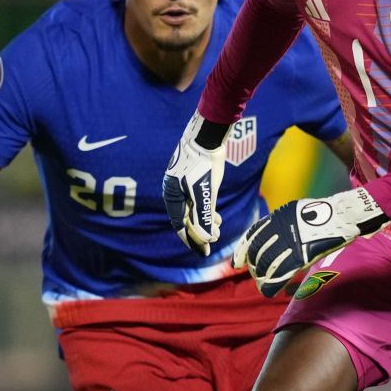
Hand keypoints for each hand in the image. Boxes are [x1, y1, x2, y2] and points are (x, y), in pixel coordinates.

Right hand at [162, 114, 227, 254]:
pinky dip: (207, 212)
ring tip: (218, 229)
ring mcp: (185, 187)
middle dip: (200, 232)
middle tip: (213, 243)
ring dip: (205, 223)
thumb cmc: (203, 164)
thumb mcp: (204, 193)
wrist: (207, 138)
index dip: (192, 240)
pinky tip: (216, 218)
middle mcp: (176, 193)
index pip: (181, 225)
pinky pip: (198, 202)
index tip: (204, 252)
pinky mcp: (196, 181)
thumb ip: (203, 216)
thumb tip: (205, 239)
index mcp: (172, 196)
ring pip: (194, 211)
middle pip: (187, 219)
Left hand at [236, 188, 386, 296]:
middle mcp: (280, 228)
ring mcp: (290, 241)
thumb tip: (274, 240)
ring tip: (264, 285)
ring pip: (267, 264)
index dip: (243, 251)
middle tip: (257, 277)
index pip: (252, 235)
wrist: (344, 215)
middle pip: (258, 252)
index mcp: (278, 217)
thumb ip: (284, 225)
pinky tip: (271, 292)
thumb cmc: (326, 216)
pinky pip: (281, 273)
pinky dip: (273, 285)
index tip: (238, 263)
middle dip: (255, 267)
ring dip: (263, 278)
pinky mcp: (301, 254)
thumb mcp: (298, 213)